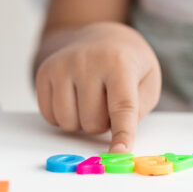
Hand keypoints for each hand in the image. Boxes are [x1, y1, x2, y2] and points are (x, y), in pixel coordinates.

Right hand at [35, 22, 160, 152]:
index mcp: (119, 63)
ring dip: (81, 122)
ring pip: (68, 122)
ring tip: (91, 101)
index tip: (120, 154)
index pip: (122, 107)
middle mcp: (87, 61)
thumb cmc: (128, 65)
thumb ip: (137, 111)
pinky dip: (63, 117)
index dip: (122, 134)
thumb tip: (118, 142)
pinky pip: (50, 116)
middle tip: (107, 104)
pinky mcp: (44, 73)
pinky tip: (73, 99)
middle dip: (102, 124)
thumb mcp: (148, 81)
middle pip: (92, 121)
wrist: (102, 38)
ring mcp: (61, 66)